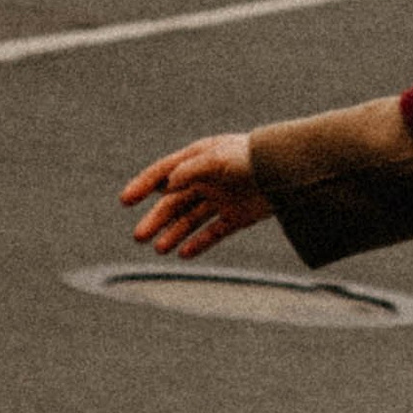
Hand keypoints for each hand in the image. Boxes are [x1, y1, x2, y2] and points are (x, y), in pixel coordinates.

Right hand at [120, 132, 267, 258]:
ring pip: (190, 219)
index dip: (143, 185)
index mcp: (199, 159)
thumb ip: (189, 171)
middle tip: (139, 236)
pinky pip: (213, 232)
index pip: (164, 173)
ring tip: (159, 249)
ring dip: (173, 234)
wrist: (288, 170)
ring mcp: (221, 198)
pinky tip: (183, 254)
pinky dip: (198, 243)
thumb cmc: (251, 158)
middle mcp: (207, 179)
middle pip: (174, 202)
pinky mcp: (237, 216)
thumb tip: (165, 184)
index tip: (125, 201)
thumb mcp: (217, 159)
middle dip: (156, 219)